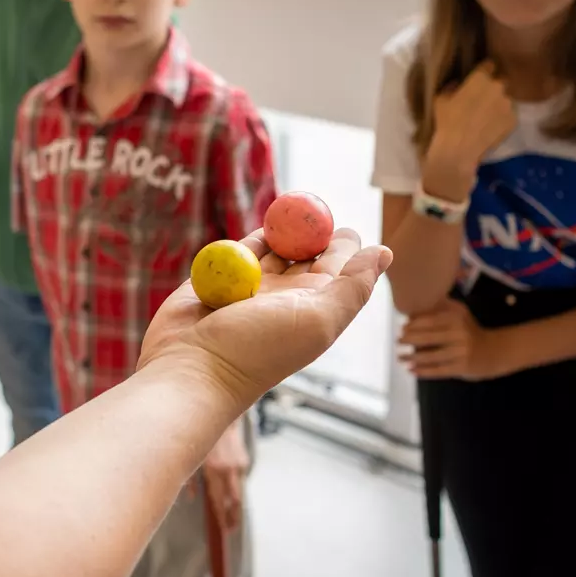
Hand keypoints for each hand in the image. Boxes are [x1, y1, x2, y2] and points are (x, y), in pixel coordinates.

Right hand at [138, 227, 391, 409]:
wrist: (192, 369)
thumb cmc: (256, 349)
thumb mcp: (318, 320)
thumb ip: (354, 286)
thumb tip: (383, 252)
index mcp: (314, 305)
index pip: (339, 264)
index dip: (344, 241)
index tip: (342, 222)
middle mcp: (286, 296)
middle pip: (307, 252)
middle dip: (314, 228)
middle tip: (313, 207)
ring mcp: (253, 288)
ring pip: (275, 247)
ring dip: (284, 229)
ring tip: (290, 212)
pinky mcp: (220, 279)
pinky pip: (240, 249)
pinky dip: (251, 238)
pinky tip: (262, 229)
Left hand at [195, 423, 249, 531]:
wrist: (219, 410)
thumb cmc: (198, 433)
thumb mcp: (189, 454)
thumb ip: (188, 478)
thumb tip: (189, 498)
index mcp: (213, 469)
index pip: (218, 500)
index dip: (221, 517)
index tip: (223, 529)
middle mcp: (228, 469)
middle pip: (235, 501)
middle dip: (233, 517)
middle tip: (230, 530)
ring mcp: (238, 464)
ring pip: (239, 492)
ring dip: (236, 508)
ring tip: (233, 521)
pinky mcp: (243, 459)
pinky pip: (238, 480)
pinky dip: (235, 491)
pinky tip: (232, 499)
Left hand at [398, 298, 508, 380]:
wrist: (495, 351)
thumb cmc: (469, 332)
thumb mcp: (460, 316)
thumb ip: (439, 311)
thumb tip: (410, 315)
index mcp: (457, 318)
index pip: (428, 321)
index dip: (412, 326)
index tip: (402, 329)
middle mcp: (459, 334)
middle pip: (426, 338)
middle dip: (408, 340)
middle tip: (397, 342)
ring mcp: (461, 352)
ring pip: (430, 356)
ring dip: (411, 357)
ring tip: (400, 358)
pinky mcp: (462, 367)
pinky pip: (438, 370)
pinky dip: (422, 371)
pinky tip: (411, 370)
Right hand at [424, 61, 515, 199]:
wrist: (459, 150)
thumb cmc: (446, 122)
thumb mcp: (440, 100)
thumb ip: (451, 88)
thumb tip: (457, 85)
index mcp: (480, 78)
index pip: (489, 65)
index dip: (485, 70)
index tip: (480, 77)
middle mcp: (498, 87)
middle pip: (501, 81)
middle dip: (494, 88)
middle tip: (483, 99)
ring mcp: (509, 104)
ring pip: (506, 99)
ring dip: (499, 104)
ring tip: (487, 117)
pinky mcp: (514, 120)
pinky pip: (509, 116)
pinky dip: (502, 120)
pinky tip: (491, 128)